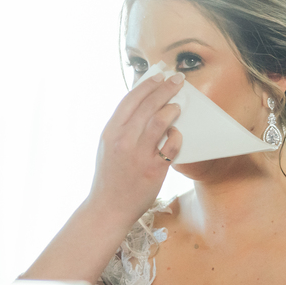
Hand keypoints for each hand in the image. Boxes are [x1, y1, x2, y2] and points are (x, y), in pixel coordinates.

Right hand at [86, 72, 184, 223]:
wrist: (108, 208)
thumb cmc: (110, 177)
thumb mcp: (108, 147)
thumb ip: (122, 127)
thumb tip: (143, 105)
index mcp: (110, 132)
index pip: (130, 99)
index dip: (147, 85)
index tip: (159, 75)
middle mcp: (123, 140)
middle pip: (148, 105)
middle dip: (165, 89)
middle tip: (177, 80)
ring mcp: (138, 154)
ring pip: (159, 121)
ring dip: (172, 109)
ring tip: (178, 105)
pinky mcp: (154, 169)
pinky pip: (171, 145)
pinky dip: (176, 136)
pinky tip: (177, 133)